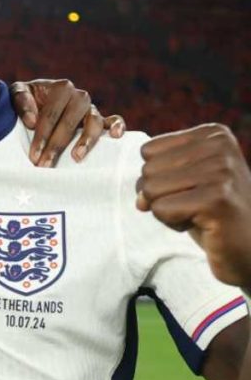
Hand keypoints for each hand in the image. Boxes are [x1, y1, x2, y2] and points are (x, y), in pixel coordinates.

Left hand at [10, 79, 125, 166]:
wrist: (37, 100)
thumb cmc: (27, 99)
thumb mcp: (18, 93)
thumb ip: (22, 101)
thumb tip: (32, 121)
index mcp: (61, 88)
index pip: (51, 115)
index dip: (42, 136)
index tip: (34, 155)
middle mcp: (79, 96)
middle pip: (69, 123)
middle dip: (56, 146)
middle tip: (45, 165)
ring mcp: (91, 108)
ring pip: (93, 123)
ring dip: (86, 141)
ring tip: (76, 157)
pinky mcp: (101, 119)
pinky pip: (114, 120)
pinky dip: (118, 126)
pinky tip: (116, 136)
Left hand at [137, 124, 250, 288]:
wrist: (249, 246)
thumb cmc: (212, 211)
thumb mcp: (184, 180)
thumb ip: (154, 175)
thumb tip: (140, 197)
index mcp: (214, 133)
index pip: (148, 150)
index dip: (160, 177)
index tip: (192, 188)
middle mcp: (221, 146)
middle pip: (148, 170)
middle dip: (163, 195)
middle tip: (196, 205)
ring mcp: (221, 172)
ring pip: (151, 190)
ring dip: (168, 211)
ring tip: (199, 214)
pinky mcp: (217, 199)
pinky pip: (161, 210)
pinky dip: (174, 223)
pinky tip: (202, 224)